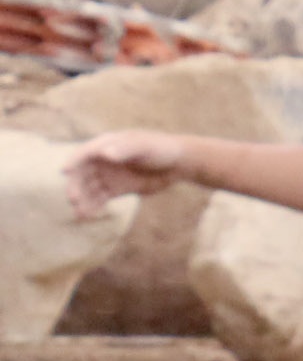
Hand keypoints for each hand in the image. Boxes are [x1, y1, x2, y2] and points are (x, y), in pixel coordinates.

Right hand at [64, 130, 191, 215]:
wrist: (178, 163)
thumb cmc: (161, 149)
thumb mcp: (145, 146)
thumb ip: (125, 149)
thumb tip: (105, 153)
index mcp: (106, 145)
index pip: (85, 153)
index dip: (74, 161)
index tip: (65, 171)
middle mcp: (102, 160)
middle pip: (82, 173)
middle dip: (76, 185)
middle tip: (73, 198)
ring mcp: (108, 175)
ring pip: (89, 188)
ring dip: (82, 199)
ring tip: (79, 213)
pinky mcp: (116, 188)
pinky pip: (100, 198)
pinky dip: (93, 206)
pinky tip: (87, 216)